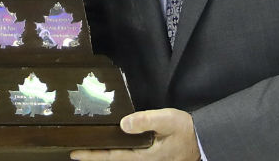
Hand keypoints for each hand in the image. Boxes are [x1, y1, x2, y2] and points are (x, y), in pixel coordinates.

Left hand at [70, 109, 198, 160]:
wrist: (204, 140)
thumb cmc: (185, 130)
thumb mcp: (166, 120)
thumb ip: (145, 121)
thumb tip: (122, 124)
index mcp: (144, 157)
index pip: (112, 156)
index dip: (93, 155)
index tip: (75, 153)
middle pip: (114, 160)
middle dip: (94, 156)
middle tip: (75, 151)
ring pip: (121, 159)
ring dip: (104, 155)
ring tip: (88, 149)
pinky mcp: (152, 158)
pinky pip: (128, 156)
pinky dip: (116, 152)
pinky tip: (111, 146)